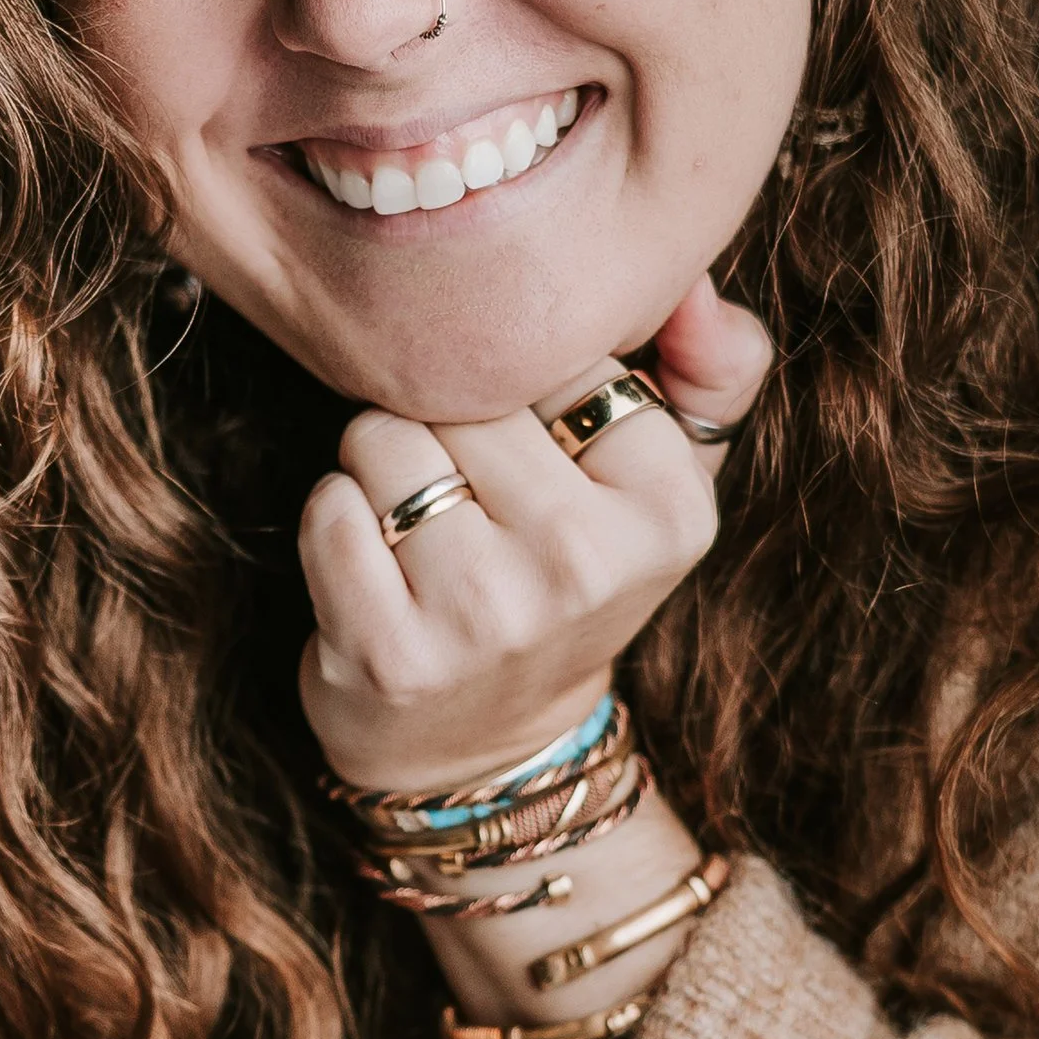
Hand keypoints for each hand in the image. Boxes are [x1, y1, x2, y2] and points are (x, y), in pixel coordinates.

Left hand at [296, 274, 772, 790]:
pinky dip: (335, 524)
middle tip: (474, 500)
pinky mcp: (391, 654)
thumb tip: (697, 292)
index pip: (559, 356)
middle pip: (462, 389)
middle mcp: (586, 564)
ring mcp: (486, 615)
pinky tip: (376, 572)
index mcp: (673, 509)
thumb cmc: (569, 579)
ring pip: (382, 439)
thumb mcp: (665, 484)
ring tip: (423, 531)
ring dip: (382, 470)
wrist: (490, 746)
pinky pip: (328, 508)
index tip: (541, 455)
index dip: (524, 386)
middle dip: (445, 422)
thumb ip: (711, 372)